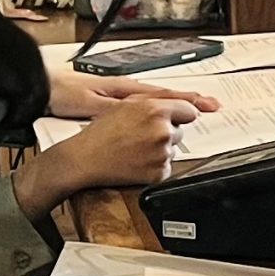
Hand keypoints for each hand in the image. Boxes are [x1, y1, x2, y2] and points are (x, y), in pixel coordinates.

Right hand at [14, 96, 200, 216]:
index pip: (189, 110)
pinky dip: (155, 166)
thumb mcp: (127, 105)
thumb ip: (156, 103)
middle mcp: (162, 131)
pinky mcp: (159, 173)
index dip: (180, 115)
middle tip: (142, 136)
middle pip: (180, 132)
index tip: (176, 119)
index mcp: (156, 110)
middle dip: (166, 133)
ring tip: (136, 149)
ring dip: (160, 150)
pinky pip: (166, 167)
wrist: (85, 159)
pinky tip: (137, 161)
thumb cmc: (100, 133)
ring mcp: (162, 154)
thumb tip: (178, 105)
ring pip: (172, 150)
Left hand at [45, 57, 224, 121]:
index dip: (188, 101)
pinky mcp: (114, 103)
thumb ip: (116, 110)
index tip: (208, 105)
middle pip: (166, 95)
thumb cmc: (63, 93)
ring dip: (179, 104)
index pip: (164, 95)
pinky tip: (164, 114)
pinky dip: (161, 108)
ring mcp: (122, 96)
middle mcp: (127, 91)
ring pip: (158, 100)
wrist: (43, 86)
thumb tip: (142, 114)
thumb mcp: (89, 104)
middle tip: (213, 106)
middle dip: (191, 100)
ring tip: (197, 108)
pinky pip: (146, 106)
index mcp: (125, 89)